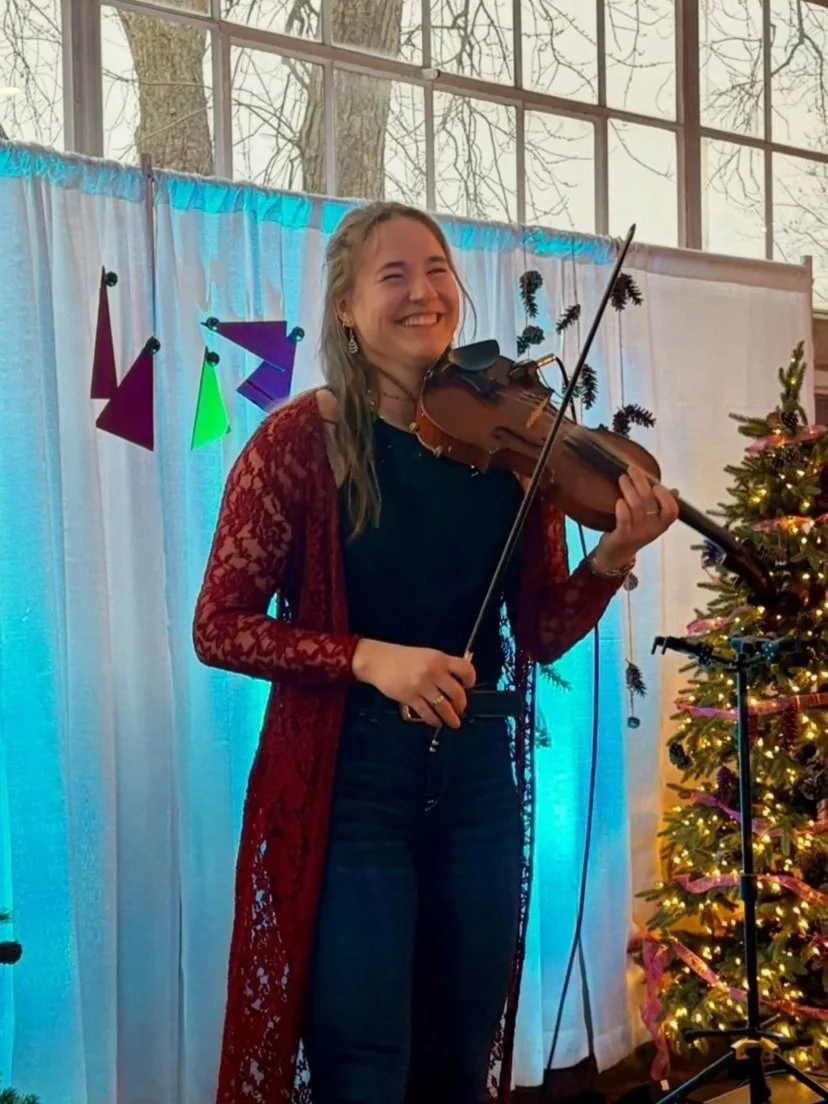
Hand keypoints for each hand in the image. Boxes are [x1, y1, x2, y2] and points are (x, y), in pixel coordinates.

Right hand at [351, 639, 475, 727]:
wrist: (379, 660)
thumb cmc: (404, 658)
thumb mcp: (427, 655)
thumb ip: (442, 667)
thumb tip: (457, 684)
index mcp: (440, 659)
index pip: (465, 669)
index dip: (471, 680)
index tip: (468, 687)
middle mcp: (433, 672)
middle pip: (457, 693)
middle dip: (461, 705)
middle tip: (461, 709)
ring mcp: (421, 686)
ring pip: (444, 707)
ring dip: (451, 717)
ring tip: (454, 722)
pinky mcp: (410, 697)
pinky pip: (427, 713)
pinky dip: (434, 720)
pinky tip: (436, 722)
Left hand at [595, 465, 678, 569]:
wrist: (617, 556)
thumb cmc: (635, 534)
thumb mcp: (652, 522)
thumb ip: (662, 507)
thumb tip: (675, 491)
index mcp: (661, 524)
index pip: (672, 511)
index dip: (666, 497)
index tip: (657, 484)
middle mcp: (652, 529)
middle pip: (650, 503)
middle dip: (641, 483)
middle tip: (632, 469)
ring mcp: (637, 533)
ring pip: (637, 507)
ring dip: (629, 489)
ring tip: (622, 478)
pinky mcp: (622, 536)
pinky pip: (624, 521)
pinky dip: (622, 509)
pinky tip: (619, 500)